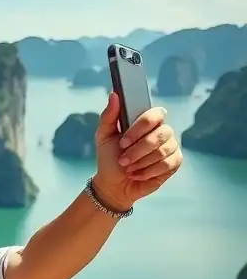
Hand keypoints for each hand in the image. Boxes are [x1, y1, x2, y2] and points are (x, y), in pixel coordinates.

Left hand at [92, 92, 182, 209]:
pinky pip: (168, 164)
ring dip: (141, 162)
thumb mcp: (103, 136)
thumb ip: (109, 116)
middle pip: (161, 134)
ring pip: (163, 151)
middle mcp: (162, 131)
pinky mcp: (175, 162)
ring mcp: (171, 146)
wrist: (114, 183)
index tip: (123, 142)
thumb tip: (114, 94)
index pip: (155, 114)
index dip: (140, 128)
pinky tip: (138, 174)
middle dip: (138, 150)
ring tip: (129, 168)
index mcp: (146, 122)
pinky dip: (149, 172)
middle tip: (123, 160)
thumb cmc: (110, 157)